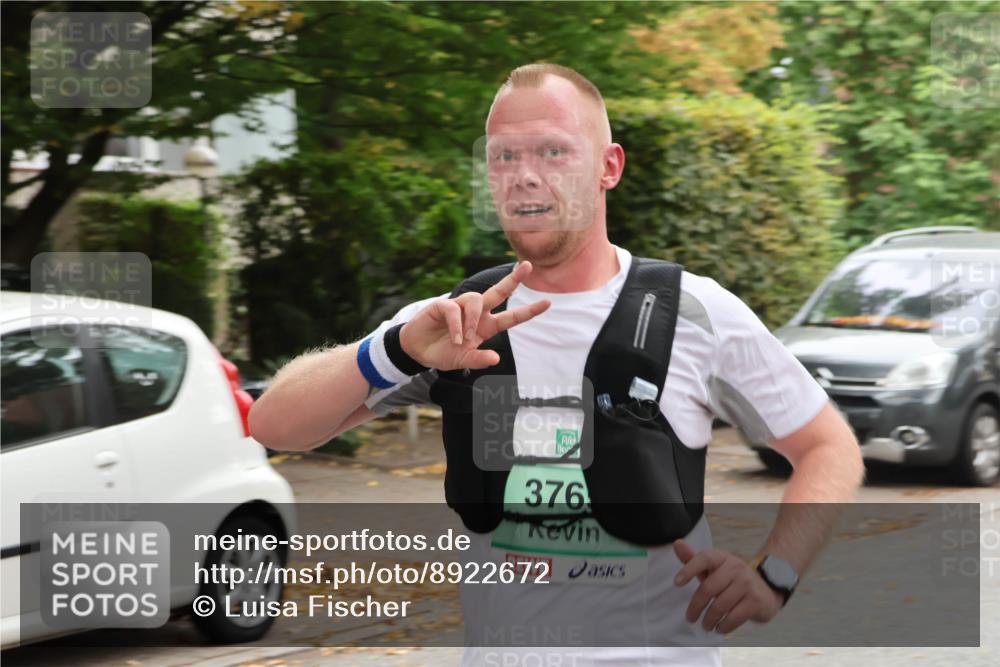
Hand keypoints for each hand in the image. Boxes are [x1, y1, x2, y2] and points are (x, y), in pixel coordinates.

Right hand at [399, 261, 549, 370]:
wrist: (417, 351)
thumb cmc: (443, 353)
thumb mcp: (463, 361)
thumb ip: (479, 359)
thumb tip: (496, 359)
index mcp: (486, 327)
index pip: (511, 317)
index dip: (529, 311)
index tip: (548, 302)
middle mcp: (476, 313)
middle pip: (498, 292)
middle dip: (513, 279)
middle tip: (527, 266)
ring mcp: (460, 307)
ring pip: (476, 299)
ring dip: (473, 319)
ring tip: (465, 338)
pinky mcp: (442, 305)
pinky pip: (454, 309)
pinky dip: (456, 325)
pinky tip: (454, 338)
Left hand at [673, 539, 783, 634]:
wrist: (767, 589)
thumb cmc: (731, 579)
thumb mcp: (713, 568)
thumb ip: (693, 559)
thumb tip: (677, 543)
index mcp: (722, 557)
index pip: (704, 558)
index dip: (689, 569)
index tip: (676, 583)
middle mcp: (736, 567)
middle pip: (708, 588)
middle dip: (696, 607)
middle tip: (690, 618)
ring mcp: (747, 584)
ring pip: (720, 606)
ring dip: (709, 620)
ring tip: (706, 626)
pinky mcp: (756, 601)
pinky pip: (734, 617)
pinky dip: (724, 626)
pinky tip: (720, 629)